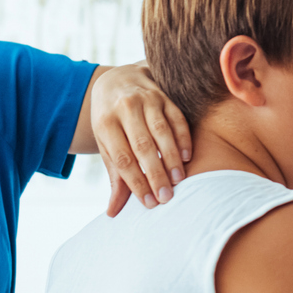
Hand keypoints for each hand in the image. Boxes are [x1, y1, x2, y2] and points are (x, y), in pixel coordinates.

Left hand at [90, 63, 191, 215]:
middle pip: (142, 146)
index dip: (136, 182)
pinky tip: (187, 158)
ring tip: (179, 180)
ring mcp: (146, 99)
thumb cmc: (111, 121)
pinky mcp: (163, 95)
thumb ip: (115, 177)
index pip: (123, 158)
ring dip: (171, 157)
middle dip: (155, 174)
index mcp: (106, 123)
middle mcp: (125, 108)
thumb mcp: (106, 145)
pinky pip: (176, 118)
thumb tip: (113, 212)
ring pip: (161, 131)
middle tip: (166, 197)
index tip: (150, 203)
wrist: (116, 80)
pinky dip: (183, 138)